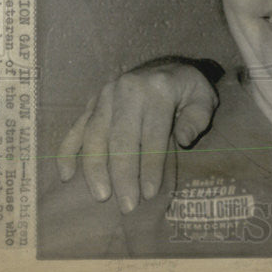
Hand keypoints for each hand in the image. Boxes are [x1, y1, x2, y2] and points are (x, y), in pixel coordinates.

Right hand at [56, 61, 217, 212]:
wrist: (167, 66)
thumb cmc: (187, 89)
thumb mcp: (204, 98)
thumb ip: (197, 119)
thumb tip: (184, 140)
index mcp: (157, 89)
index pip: (152, 134)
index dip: (150, 166)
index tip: (150, 193)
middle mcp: (127, 89)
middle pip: (120, 138)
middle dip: (122, 174)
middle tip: (127, 205)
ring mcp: (105, 94)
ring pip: (94, 134)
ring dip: (95, 168)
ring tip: (102, 196)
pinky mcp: (92, 101)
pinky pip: (76, 127)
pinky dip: (67, 151)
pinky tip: (67, 176)